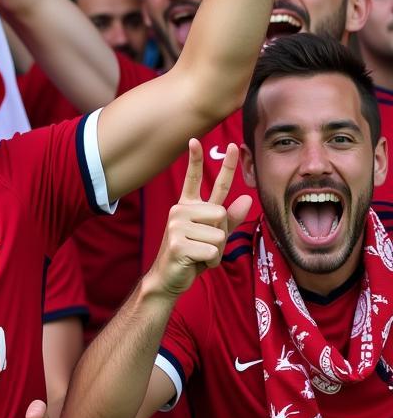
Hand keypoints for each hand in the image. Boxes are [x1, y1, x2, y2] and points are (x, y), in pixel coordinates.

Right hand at [148, 140, 251, 297]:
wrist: (169, 277)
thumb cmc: (192, 255)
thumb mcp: (214, 235)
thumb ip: (231, 218)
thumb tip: (248, 198)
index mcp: (188, 206)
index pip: (195, 179)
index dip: (196, 159)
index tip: (195, 139)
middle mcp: (180, 211)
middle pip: (221, 213)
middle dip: (221, 234)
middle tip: (204, 245)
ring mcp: (176, 226)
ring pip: (218, 234)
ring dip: (216, 251)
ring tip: (198, 255)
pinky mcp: (177, 244)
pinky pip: (212, 251)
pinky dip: (210, 262)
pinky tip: (195, 263)